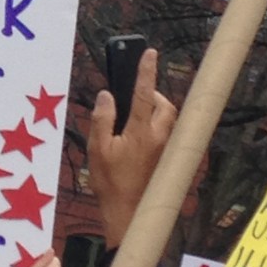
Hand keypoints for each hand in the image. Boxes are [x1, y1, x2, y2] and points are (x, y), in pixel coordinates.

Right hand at [88, 49, 176, 248]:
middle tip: (135, 95)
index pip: (145, 94)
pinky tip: (138, 136)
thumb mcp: (98, 149)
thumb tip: (107, 96)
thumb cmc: (111, 184)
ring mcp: (165, 149)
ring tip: (133, 115)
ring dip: (155, 110)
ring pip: (168, 119)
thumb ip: (102, 119)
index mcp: (141, 132)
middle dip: (153, 94)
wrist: (129, 214)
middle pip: (165, 105)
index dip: (146, 71)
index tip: (149, 53)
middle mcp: (159, 138)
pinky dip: (155, 125)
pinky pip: (165, 133)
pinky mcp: (166, 159)